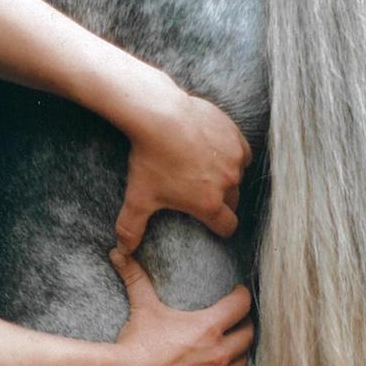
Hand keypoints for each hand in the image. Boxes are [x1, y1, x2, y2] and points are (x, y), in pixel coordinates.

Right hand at [110, 250, 252, 365]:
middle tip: (237, 320)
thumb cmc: (137, 344)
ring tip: (231, 347)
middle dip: (245, 325)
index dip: (242, 296)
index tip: (239, 293)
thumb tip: (120, 253)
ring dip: (239, 354)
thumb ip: (137, 278)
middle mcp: (218, 353)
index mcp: (208, 327)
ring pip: (243, 364)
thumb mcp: (143, 308)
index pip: (241, 306)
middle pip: (249, 335)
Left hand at [115, 80, 251, 253]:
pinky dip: (233, 155)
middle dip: (223, 202)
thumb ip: (131, 228)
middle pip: (234, 202)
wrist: (159, 114)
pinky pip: (242, 153)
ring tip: (207, 171)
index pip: (227, 226)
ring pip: (238, 176)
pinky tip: (216, 151)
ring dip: (227, 177)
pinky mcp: (235, 136)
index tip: (215, 225)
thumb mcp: (138, 198)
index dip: (221, 229)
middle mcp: (228, 183)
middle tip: (205, 196)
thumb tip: (123, 251)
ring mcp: (234, 159)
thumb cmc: (150, 158)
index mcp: (209, 203)